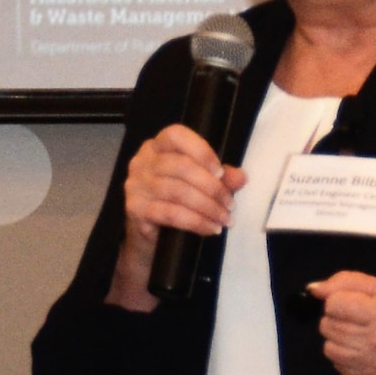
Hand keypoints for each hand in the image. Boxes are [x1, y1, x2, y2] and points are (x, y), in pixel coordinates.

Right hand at [106, 124, 247, 310]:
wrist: (149, 239)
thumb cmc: (174, 203)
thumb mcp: (200, 186)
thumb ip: (220, 178)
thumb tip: (240, 177)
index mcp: (156, 146)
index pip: (175, 135)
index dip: (201, 151)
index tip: (221, 172)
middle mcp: (142, 162)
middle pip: (180, 166)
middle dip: (212, 187)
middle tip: (230, 204)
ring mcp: (135, 185)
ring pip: (178, 191)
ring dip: (208, 207)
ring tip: (224, 219)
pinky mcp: (135, 209)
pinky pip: (171, 213)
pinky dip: (195, 222)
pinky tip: (210, 228)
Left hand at [309, 271, 375, 374]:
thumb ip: (345, 282)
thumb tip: (313, 290)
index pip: (333, 304)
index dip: (340, 300)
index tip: (355, 303)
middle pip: (327, 325)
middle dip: (337, 319)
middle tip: (357, 319)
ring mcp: (374, 364)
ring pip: (328, 347)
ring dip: (338, 339)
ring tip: (358, 334)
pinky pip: (337, 364)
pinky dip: (344, 356)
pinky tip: (361, 350)